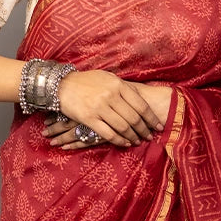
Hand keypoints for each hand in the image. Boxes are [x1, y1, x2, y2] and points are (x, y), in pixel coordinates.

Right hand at [47, 70, 164, 148]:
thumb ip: (123, 87)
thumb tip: (140, 99)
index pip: (140, 104)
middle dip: (144, 130)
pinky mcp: (89, 119)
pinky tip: (125, 143)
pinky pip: (108, 133)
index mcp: (118, 85)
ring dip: (133, 136)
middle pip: (134, 118)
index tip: (158, 125)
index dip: (151, 118)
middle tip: (149, 137)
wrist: (62, 85)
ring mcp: (99, 108)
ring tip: (138, 141)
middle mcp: (111, 96)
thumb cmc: (87, 81)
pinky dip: (119, 140)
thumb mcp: (108, 78)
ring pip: (123, 127)